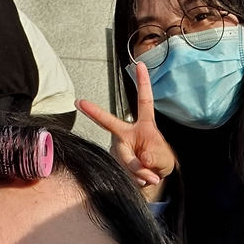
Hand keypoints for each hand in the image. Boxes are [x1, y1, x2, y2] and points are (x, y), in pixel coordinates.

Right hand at [76, 62, 176, 202]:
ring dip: (139, 171)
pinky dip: (136, 178)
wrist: (154, 177)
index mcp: (143, 125)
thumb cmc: (159, 161)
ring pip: (124, 158)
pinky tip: (143, 179)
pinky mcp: (115, 162)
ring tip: (150, 175)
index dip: (143, 83)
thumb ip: (154, 159)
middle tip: (80, 102)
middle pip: (110, 124)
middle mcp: (127, 133)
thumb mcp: (163, 160)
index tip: (139, 65)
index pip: (144, 102)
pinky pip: (125, 172)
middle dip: (94, 112)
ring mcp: (119, 147)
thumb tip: (143, 160)